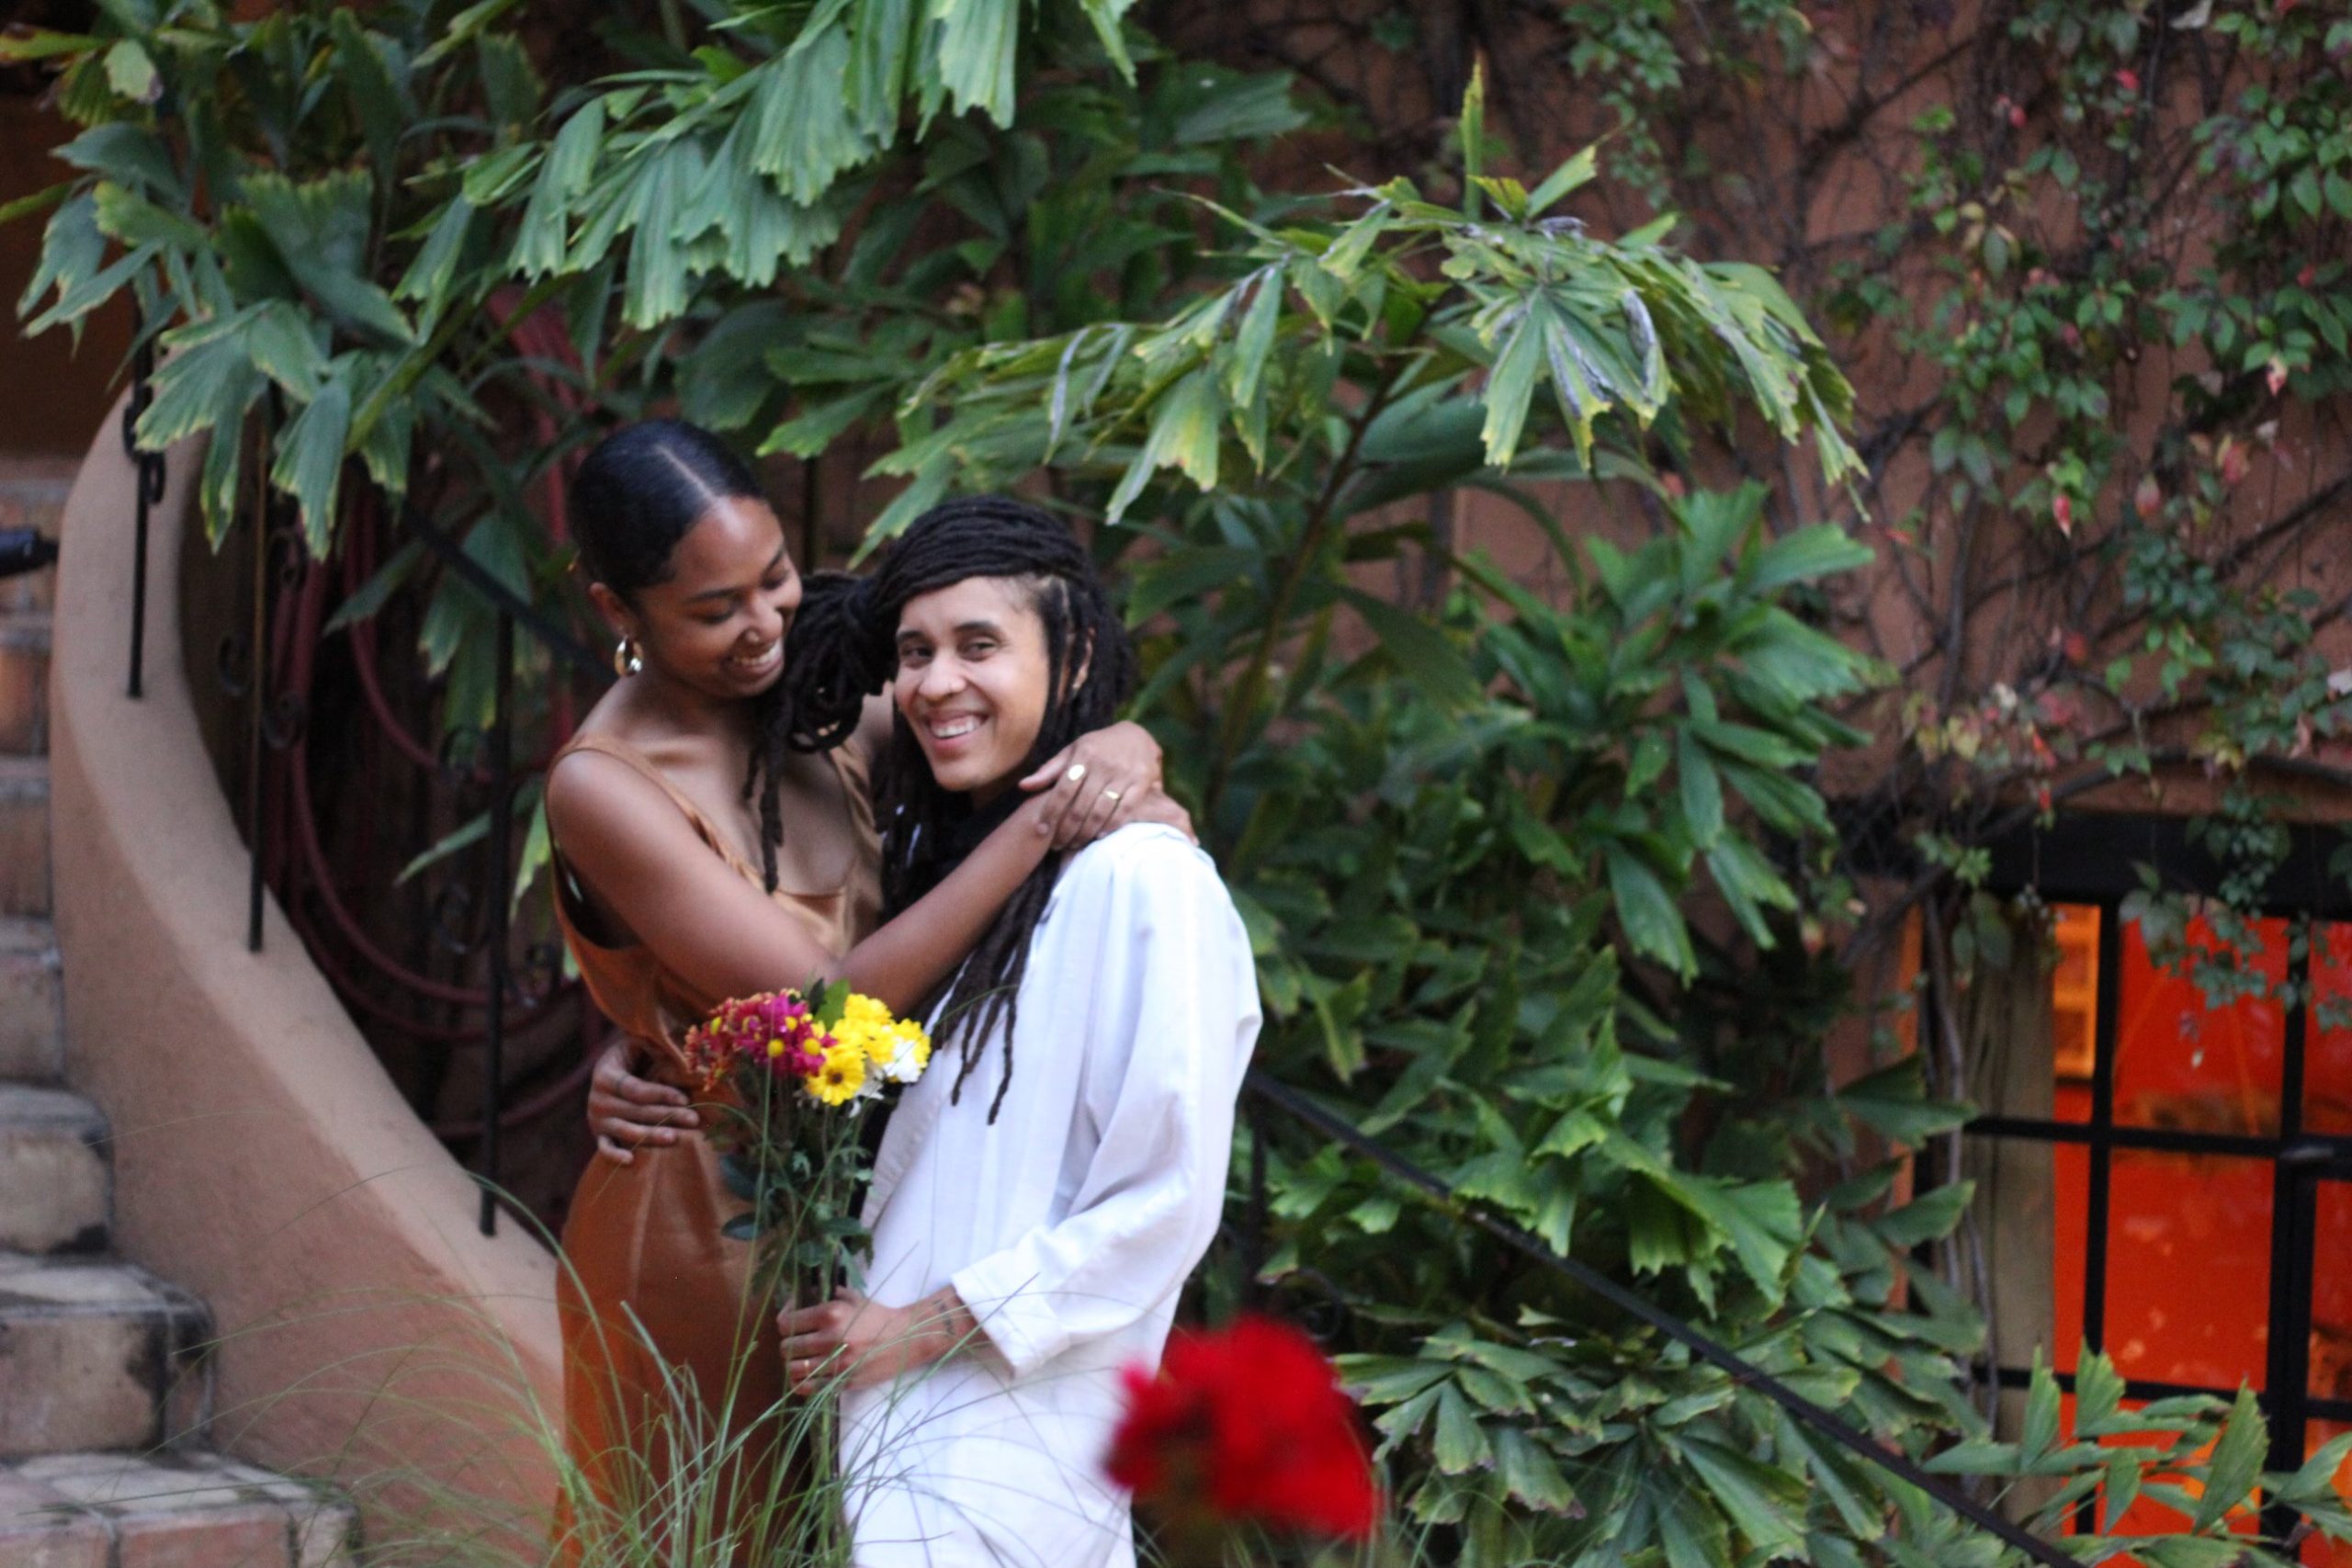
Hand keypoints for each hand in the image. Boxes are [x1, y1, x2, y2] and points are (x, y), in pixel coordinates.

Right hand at [587, 1040, 698, 1163]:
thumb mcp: (638, 1044)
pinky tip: (631, 1161)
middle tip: (693, 1119)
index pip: (636, 1089)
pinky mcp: (599, 1134)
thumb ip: (652, 1046)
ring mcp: (597, 1119)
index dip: (661, 1094)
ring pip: (626, 1131)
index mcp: (605, 1074)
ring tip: (674, 1138)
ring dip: (650, 1135)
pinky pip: (605, 1148)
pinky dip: (615, 1155)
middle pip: (635, 1111)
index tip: (685, 1098)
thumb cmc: (634, 1056)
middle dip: (666, 1115)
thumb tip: (674, 1051)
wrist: (612, 1070)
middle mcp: (597, 1098)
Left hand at [775, 1287, 969, 1393]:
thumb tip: (799, 1296)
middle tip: (798, 1342)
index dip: (785, 1321)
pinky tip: (806, 1376)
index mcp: (831, 1313)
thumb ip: (825, 1294)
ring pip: (793, 1369)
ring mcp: (837, 1363)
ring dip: (794, 1364)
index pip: (786, 1322)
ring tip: (802, 1359)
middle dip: (789, 1344)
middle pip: (786, 1348)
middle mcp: (831, 1338)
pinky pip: (807, 1388)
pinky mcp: (843, 1381)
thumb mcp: (852, 1297)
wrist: (905, 1338)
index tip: (791, 1321)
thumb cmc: (877, 1315)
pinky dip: (801, 1383)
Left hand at [1022, 720, 1189, 848]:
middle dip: (1066, 829)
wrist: (1137, 736)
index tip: (1040, 830)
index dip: (1050, 812)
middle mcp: (1104, 764)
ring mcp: (1125, 774)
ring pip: (1101, 812)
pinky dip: (1110, 826)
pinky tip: (1098, 836)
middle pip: (1081, 806)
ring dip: (1086, 833)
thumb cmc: (1097, 747)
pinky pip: (1125, 811)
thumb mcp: (1073, 751)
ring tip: (1074, 844)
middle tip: (1057, 844)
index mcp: (1084, 754)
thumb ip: (1049, 770)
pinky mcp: (1142, 782)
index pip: (1063, 789)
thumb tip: (1023, 786)